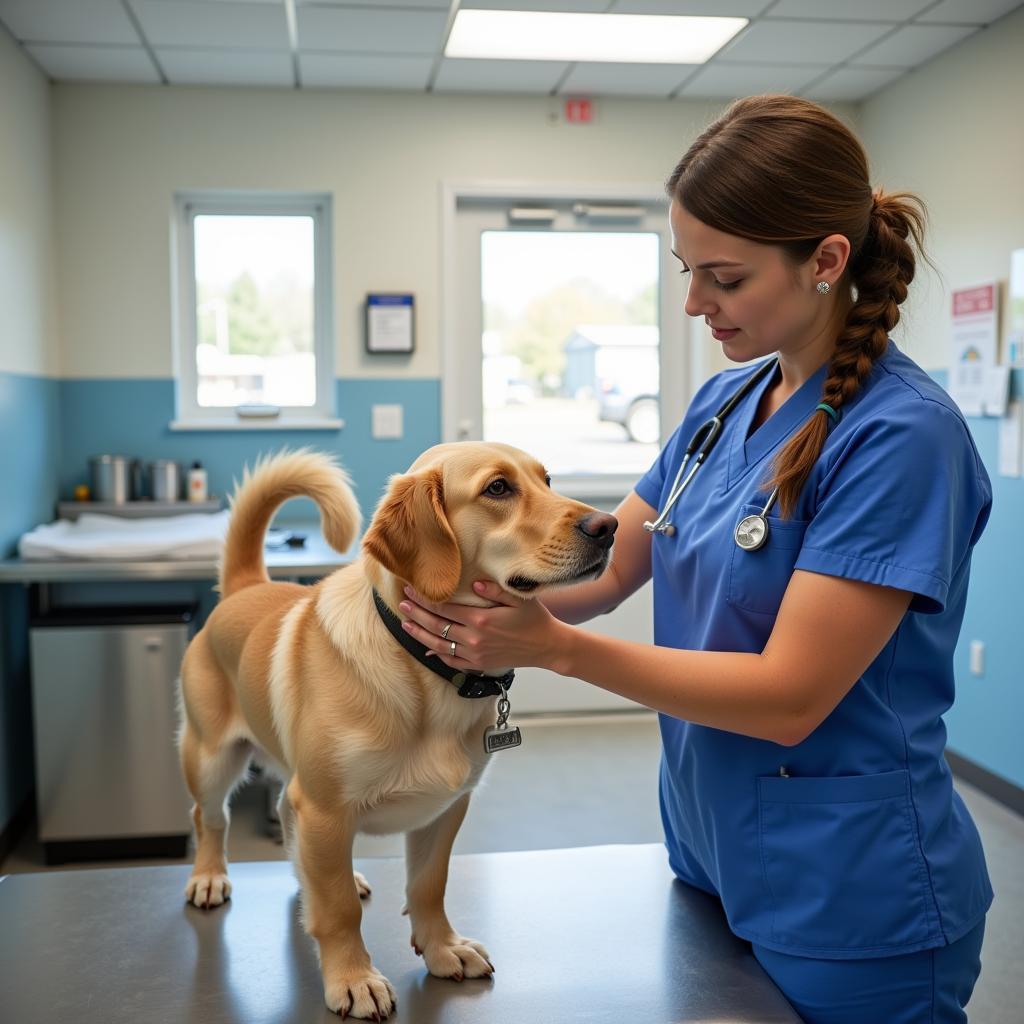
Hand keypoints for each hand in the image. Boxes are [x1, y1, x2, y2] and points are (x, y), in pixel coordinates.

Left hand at [398, 581, 564, 673]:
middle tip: (402, 603)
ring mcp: (475, 654)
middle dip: (417, 613)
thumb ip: (494, 590)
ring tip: (406, 624)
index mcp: (481, 619)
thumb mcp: (518, 599)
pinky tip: (426, 648)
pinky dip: (437, 655)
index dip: (426, 598)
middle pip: (436, 625)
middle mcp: (474, 638)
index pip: (444, 607)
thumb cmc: (534, 619)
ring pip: (439, 644)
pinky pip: (452, 661)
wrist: (547, 647)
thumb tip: (474, 584)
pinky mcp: (479, 664)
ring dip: (420, 634)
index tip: (412, 589)